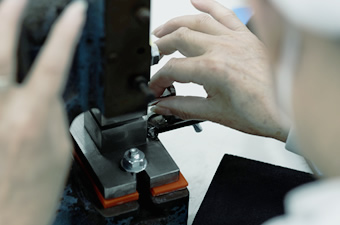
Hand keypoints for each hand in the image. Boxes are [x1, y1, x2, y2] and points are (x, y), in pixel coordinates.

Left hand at [0, 1, 86, 224]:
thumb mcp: (61, 146)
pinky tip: (0, 61)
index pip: (51, 63)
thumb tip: (47, 85)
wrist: (9, 212)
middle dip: (9, 17)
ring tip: (2, 16)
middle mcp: (0, 112)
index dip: (65, 33)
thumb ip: (53, 110)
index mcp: (32, 119)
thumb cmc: (38, 187)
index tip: (74, 13)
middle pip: (1, 52)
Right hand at [150, 0, 287, 141]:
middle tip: (155, 58)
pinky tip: (195, 1)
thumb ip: (183, 107)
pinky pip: (225, 13)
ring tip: (162, 31)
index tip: (157, 89)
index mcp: (213, 69)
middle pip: (180, 38)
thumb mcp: (215, 114)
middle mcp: (223, 49)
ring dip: (176, 24)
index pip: (173, 69)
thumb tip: (162, 105)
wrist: (289, 110)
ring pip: (198, 21)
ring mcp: (235, 39)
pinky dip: (208, 5)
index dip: (159, 80)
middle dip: (161, 47)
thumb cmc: (260, 113)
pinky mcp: (246, 36)